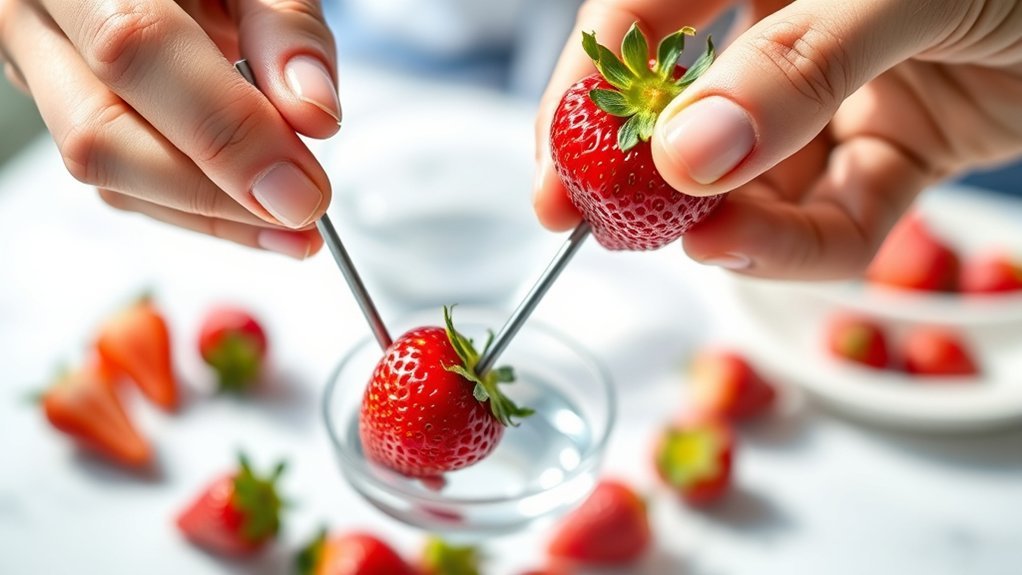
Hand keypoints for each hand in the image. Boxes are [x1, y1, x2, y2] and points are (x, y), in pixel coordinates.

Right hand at [0, 0, 340, 258]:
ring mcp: (42, 75)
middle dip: (213, 190)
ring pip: (107, 174)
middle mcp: (39, 22)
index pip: (135, 49)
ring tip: (294, 224)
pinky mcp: (68, 119)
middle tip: (303, 209)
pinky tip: (259, 217)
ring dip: (212, 215)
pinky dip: (201, 213)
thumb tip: (313, 114)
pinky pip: (125, 188)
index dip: (223, 129)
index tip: (299, 187)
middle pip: (100, 132)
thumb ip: (286, 31)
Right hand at [534, 0, 1021, 278]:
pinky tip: (764, 252)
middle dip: (641, 168)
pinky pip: (837, 212)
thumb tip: (685, 154)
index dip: (587, 93)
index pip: (642, 17)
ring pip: (757, 173)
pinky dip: (806, 245)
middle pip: (684, 101)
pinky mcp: (894, 152)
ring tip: (703, 244)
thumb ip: (795, 63)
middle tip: (591, 222)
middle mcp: (793, 22)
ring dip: (729, 218)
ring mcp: (838, 92)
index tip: (555, 169)